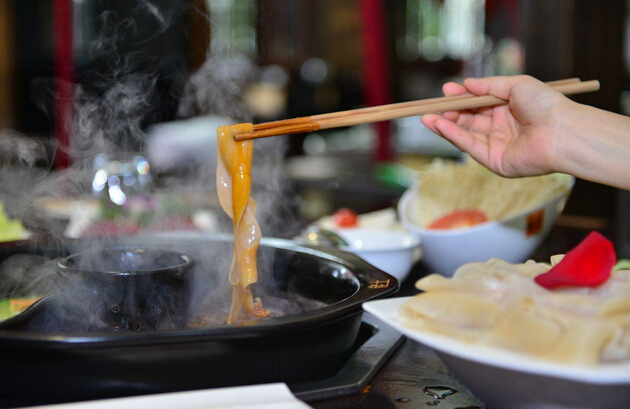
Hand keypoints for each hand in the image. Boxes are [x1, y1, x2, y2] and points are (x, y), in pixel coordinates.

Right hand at [421, 75, 574, 176]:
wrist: (562, 131)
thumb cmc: (546, 105)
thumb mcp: (516, 85)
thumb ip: (489, 86)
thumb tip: (466, 84)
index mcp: (508, 110)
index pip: (478, 104)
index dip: (461, 98)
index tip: (445, 90)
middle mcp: (501, 128)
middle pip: (468, 120)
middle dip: (449, 113)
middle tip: (431, 106)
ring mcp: (497, 146)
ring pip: (466, 135)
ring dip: (445, 126)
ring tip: (427, 118)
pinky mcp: (494, 161)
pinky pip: (470, 147)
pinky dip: (454, 136)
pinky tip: (441, 126)